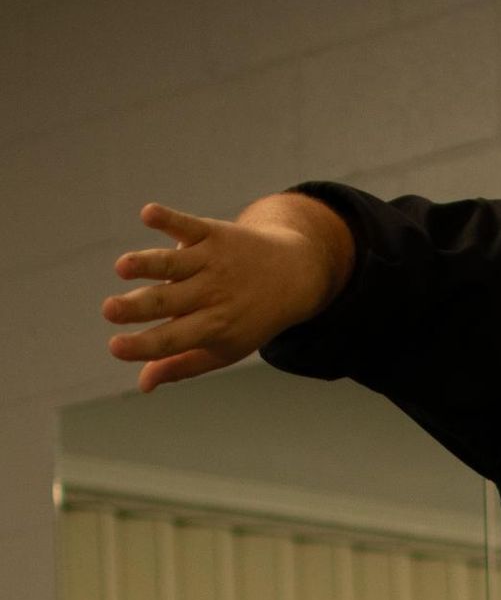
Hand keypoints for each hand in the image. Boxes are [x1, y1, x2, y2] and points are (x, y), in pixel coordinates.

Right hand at [102, 199, 347, 391]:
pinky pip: (188, 225)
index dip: (144, 345)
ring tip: (122, 267)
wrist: (293, 275)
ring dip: (147, 264)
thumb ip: (182, 364)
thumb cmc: (249, 319)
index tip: (115, 347)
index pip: (173, 339)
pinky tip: (148, 214)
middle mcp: (213, 294)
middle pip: (168, 301)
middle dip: (137, 306)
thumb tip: (142, 385)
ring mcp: (212, 262)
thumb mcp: (225, 349)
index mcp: (214, 327)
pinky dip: (168, 219)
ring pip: (174, 264)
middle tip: (109, 310)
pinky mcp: (213, 234)